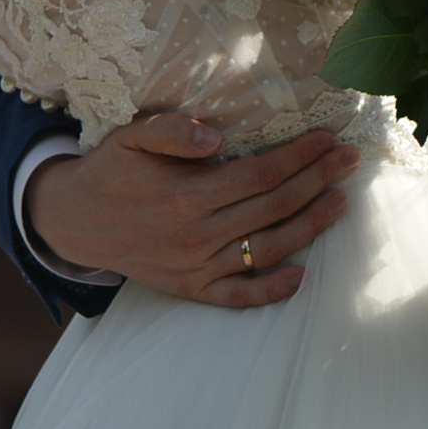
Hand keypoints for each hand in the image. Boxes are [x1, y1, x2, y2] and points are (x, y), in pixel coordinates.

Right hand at [22, 115, 358, 308]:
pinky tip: (302, 275)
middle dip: (317, 181)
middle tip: (351, 161)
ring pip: (266, 250)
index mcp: (187, 195)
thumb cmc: (112, 169)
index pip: (260, 174)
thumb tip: (215, 137)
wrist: (76, 221)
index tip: (329, 138)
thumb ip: (173, 132)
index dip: (299, 156)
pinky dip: (271, 291)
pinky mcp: (191, 289)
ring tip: (341, 203)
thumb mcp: (133, 136)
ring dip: (309, 226)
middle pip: (272, 207)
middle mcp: (196, 236)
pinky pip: (238, 296)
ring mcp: (196, 268)